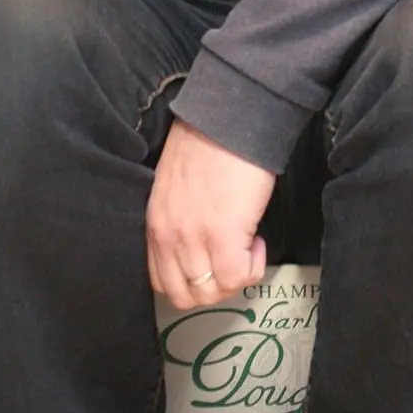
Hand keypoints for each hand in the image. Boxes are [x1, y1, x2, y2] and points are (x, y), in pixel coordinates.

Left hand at [146, 121, 274, 310]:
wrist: (230, 117)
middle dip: (215, 287)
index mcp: (154, 224)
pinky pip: (238, 277)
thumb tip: (200, 239)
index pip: (161, 282)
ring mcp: (194, 238)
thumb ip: (178, 218)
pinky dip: (253, 266)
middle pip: (186, 295)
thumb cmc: (208, 142)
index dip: (192, 281)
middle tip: (234, 260)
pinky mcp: (224, 235)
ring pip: (213, 292)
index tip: (212, 262)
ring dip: (236, 276)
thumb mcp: (176, 187)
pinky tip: (258, 239)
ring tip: (249, 245)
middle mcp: (168, 237)